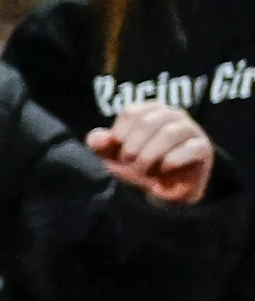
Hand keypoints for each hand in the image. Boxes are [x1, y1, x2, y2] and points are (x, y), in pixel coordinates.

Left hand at [90, 98, 217, 203]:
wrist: (164, 191)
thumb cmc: (138, 165)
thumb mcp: (113, 156)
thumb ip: (101, 145)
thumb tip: (97, 140)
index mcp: (149, 110)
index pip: (130, 112)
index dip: (120, 135)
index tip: (118, 153)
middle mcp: (172, 114)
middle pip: (148, 122)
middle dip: (133, 148)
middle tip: (130, 163)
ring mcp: (191, 129)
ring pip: (170, 133)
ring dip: (151, 155)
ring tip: (144, 169)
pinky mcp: (203, 148)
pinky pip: (191, 148)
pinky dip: (173, 160)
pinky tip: (164, 169)